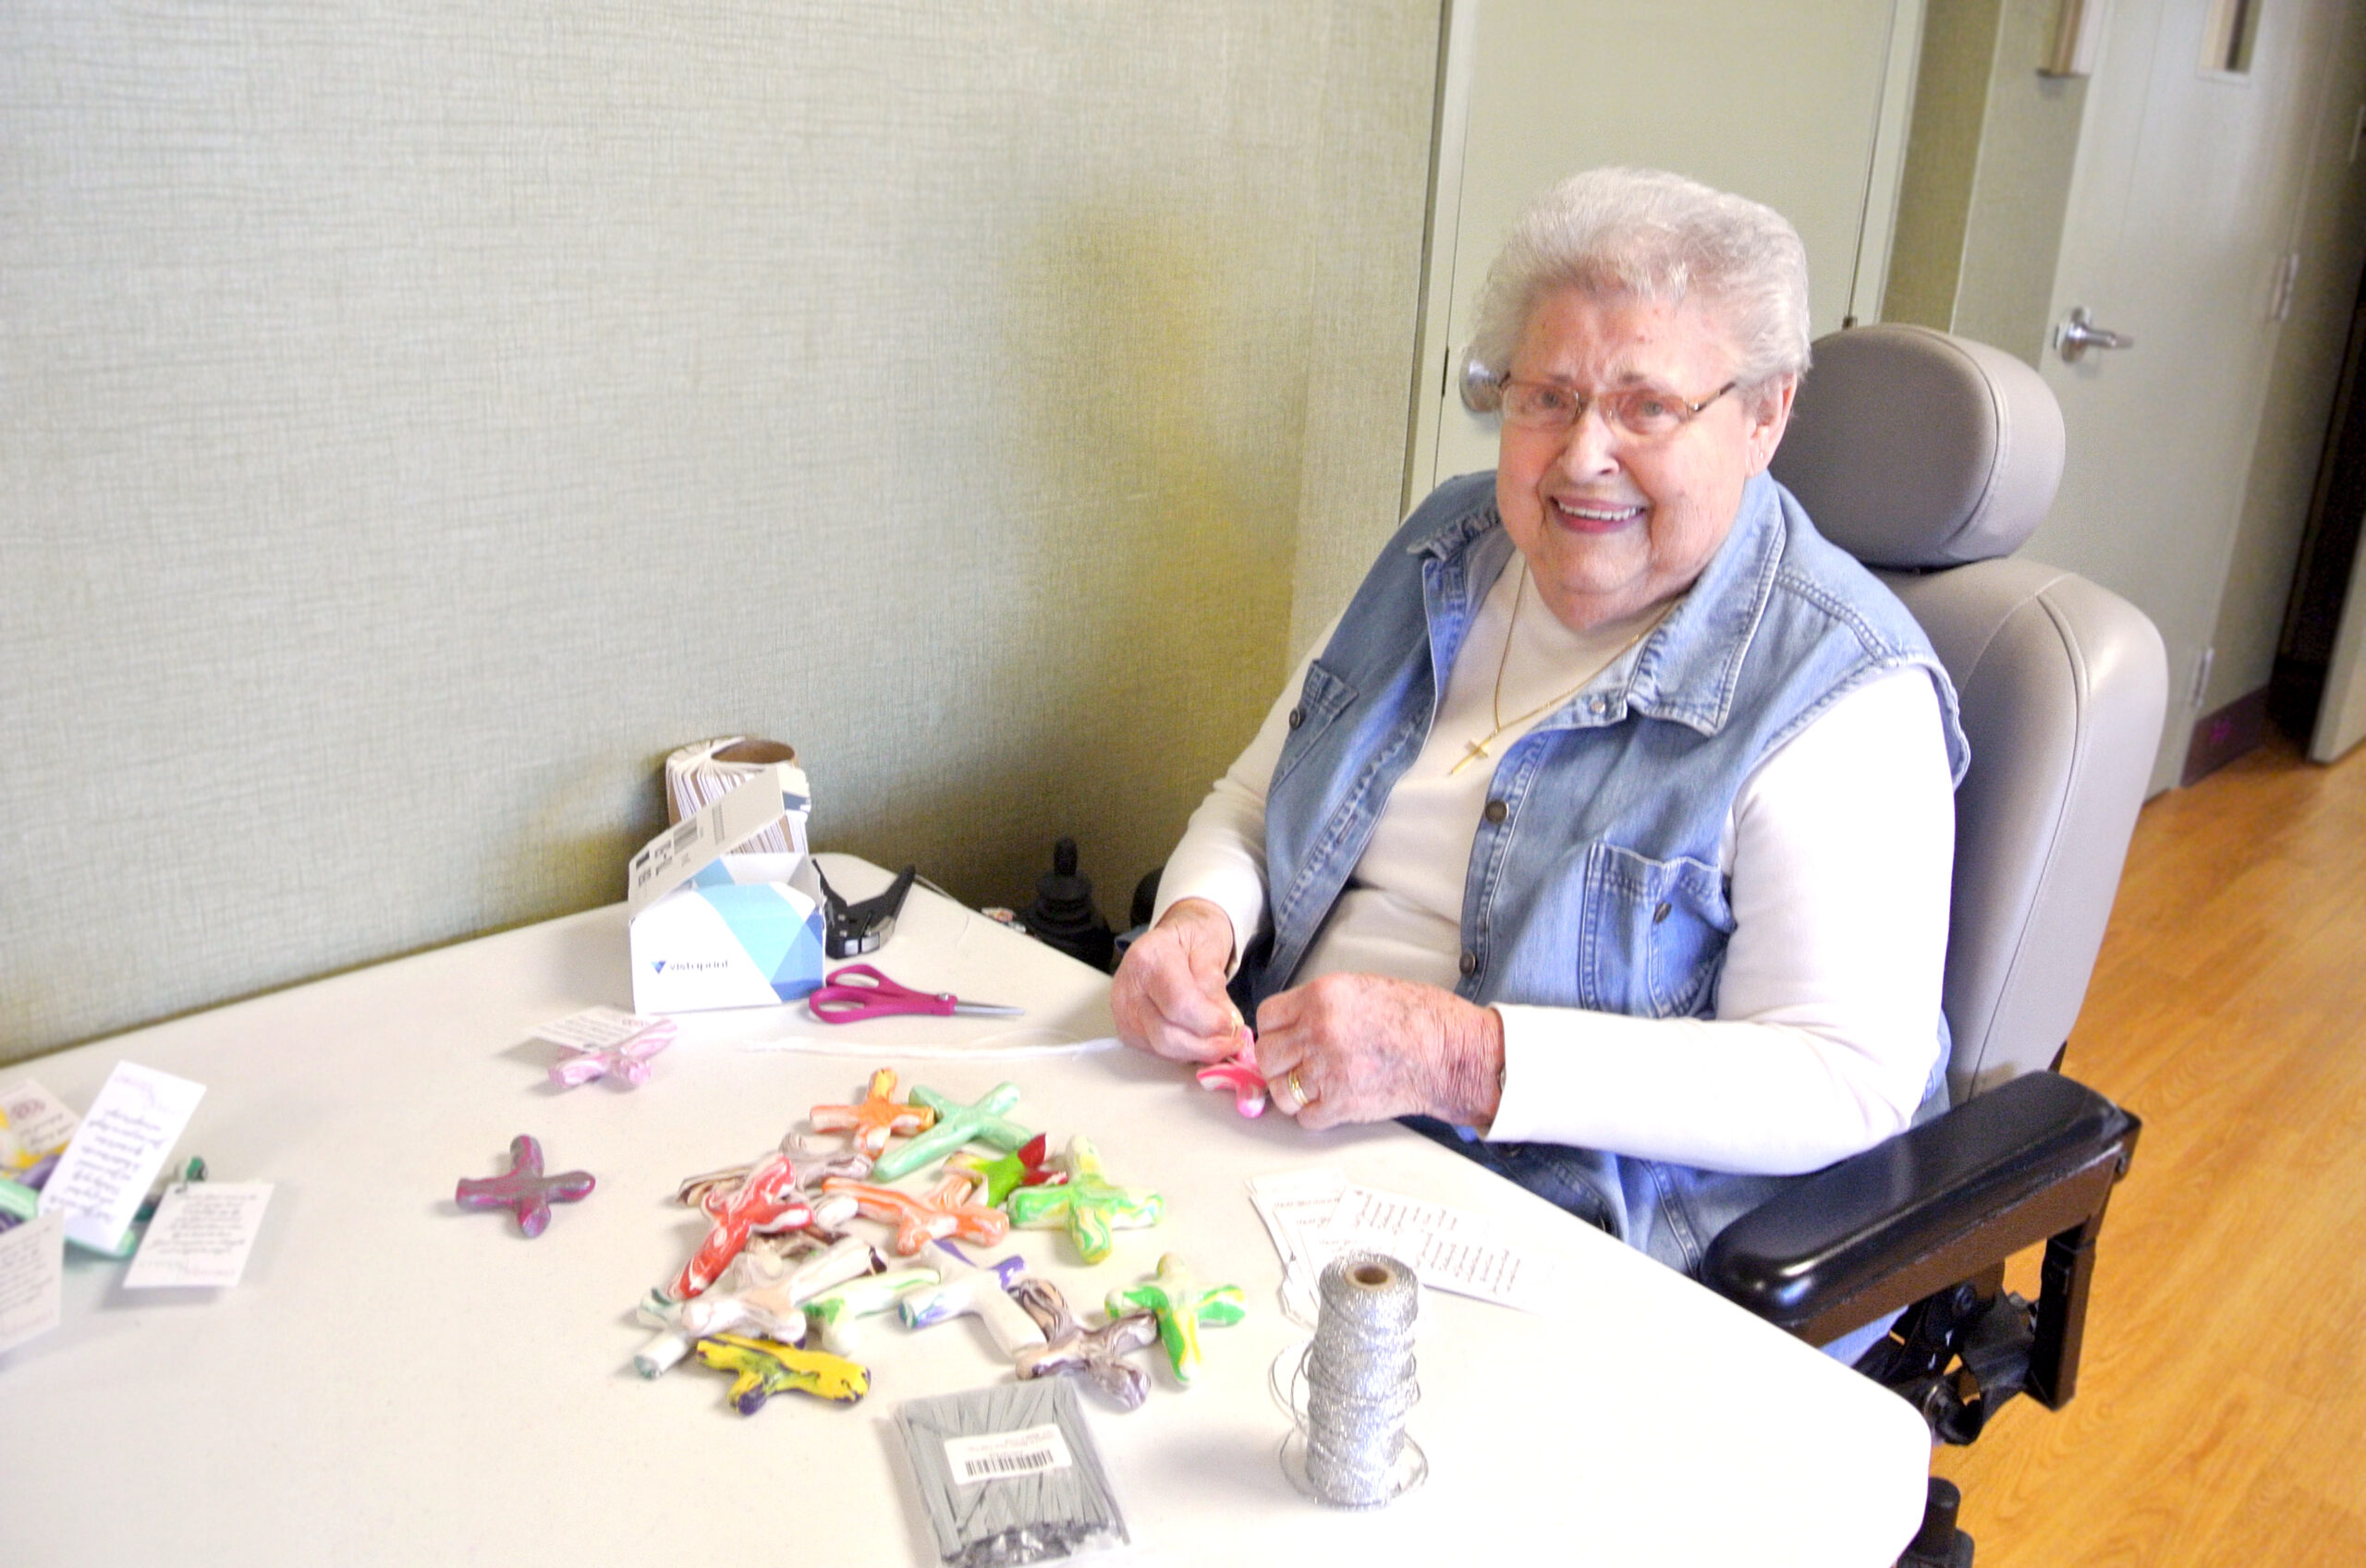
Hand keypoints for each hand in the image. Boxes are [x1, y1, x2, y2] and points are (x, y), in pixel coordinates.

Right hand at [1111, 898, 1253, 1064]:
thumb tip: (1227, 1024)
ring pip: (1163, 1051)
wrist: (1172, 937)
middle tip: (1233, 1040)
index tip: (1234, 1024)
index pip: (1179, 1004)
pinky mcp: (1128, 1031)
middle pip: (1167, 1036)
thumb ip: (1215, 986)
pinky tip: (1201, 1039)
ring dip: (1199, 1052)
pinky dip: (1186, 1052)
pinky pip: (1160, 1054)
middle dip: (1206, 1045)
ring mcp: (1124, 1013)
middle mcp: (1128, 988)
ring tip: (1221, 1040)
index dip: (1210, 1022)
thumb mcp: (1210, 948)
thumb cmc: (1192, 937)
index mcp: (1149, 958)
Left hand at [1253, 973, 1502, 1131]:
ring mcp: (1327, 1070)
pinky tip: (1331, 1102)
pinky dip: (1315, 1114)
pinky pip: (1305, 1117)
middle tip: (1296, 1065)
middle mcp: (1318, 1031)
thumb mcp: (1364, 988)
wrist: (1452, 1053)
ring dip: (1293, 1092)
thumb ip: (1323, 1004)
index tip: (1284, 1038)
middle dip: (1280, 1062)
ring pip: (1280, 1091)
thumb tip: (1295, 1022)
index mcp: (1323, 997)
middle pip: (1268, 1055)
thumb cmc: (1422, 1018)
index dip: (1275, 1030)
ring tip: (1313, 1087)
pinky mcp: (1341, 1104)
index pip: (1268, 1017)